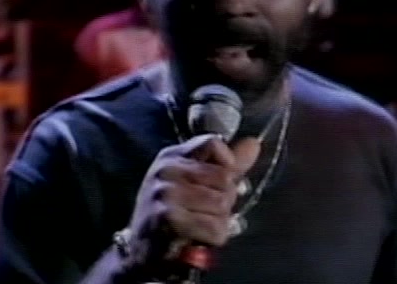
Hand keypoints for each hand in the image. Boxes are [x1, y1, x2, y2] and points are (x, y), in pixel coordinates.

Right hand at [123, 135, 260, 271]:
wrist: (142, 253)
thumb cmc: (175, 215)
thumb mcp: (197, 184)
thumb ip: (227, 165)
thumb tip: (254, 143)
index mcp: (172, 156)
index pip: (213, 143)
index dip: (227, 164)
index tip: (220, 183)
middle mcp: (166, 170)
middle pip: (224, 177)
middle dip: (225, 200)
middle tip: (206, 211)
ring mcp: (165, 194)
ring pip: (221, 203)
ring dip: (219, 221)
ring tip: (201, 226)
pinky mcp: (168, 220)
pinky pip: (213, 227)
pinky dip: (213, 238)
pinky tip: (198, 239)